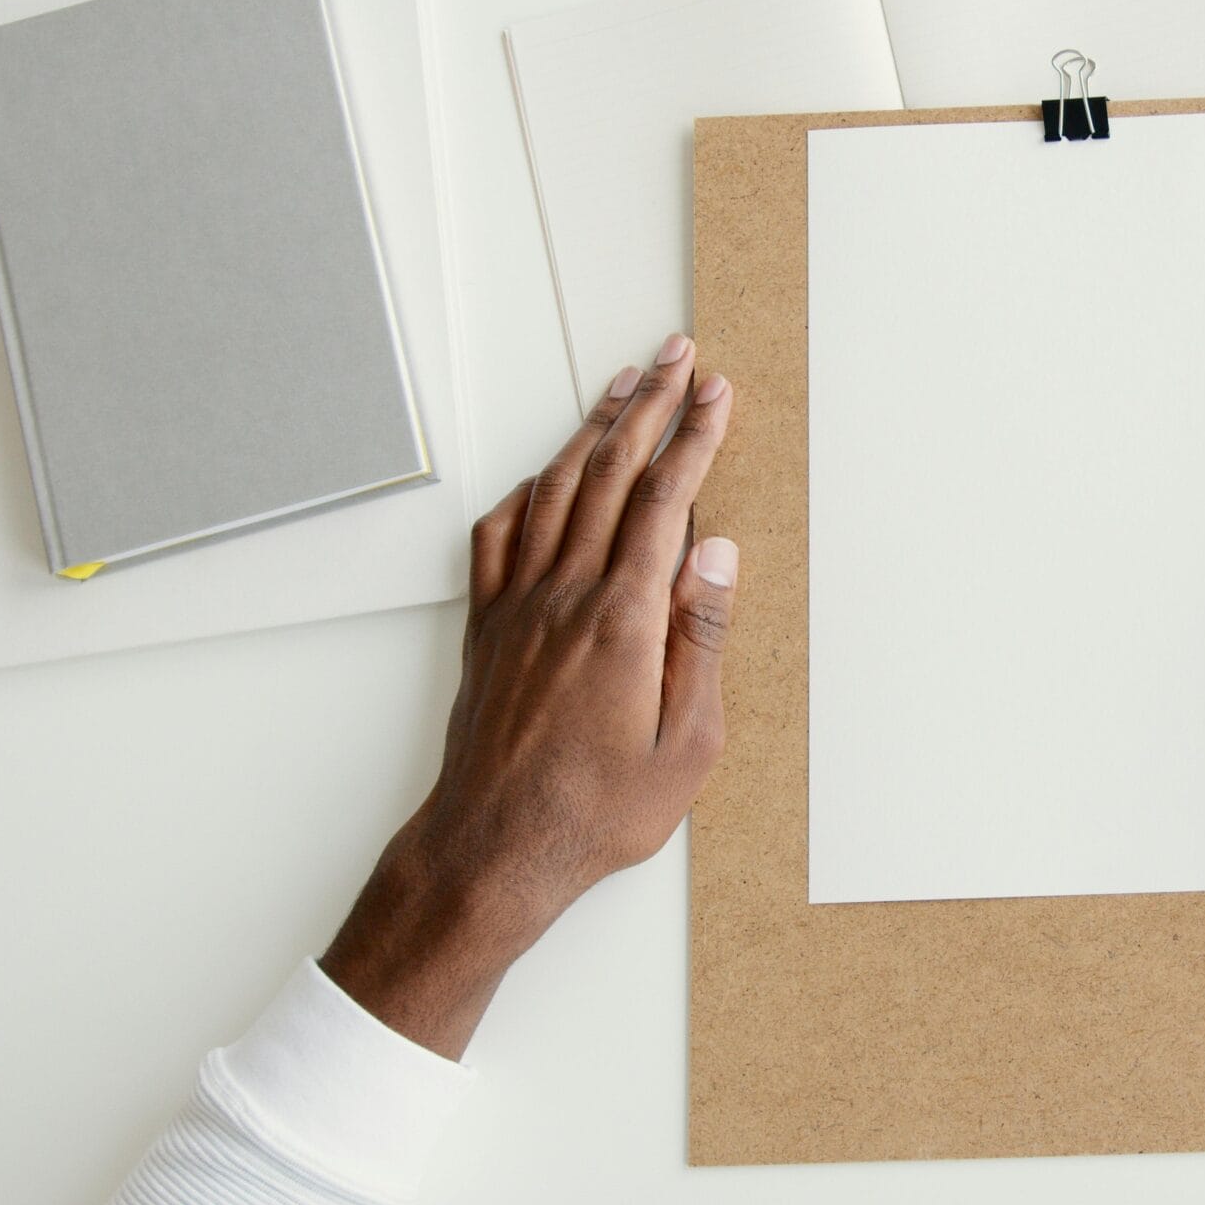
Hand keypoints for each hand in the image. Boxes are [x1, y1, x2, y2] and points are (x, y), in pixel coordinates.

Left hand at [322, 336, 737, 1056]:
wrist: (495, 848)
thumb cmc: (595, 811)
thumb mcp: (685, 744)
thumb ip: (699, 639)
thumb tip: (714, 554)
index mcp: (622, 621)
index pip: (664, 502)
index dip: (693, 437)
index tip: (715, 391)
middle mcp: (564, 597)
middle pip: (610, 474)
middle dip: (647, 406)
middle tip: (674, 357)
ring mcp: (519, 606)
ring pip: (556, 490)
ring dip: (592, 430)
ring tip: (621, 386)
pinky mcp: (489, 626)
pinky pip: (502, 534)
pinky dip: (529, 489)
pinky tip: (546, 475)